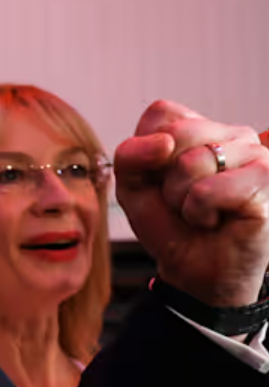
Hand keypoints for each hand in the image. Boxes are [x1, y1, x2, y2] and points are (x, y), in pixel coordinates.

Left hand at [114, 101, 268, 305]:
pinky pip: (207, 190)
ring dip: (181, 200)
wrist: (199, 273)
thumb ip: (130, 156)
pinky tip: (216, 220)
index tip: (160, 181)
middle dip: (164, 180)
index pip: (161, 113)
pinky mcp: (266, 179)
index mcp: (203, 129)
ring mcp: (256, 154)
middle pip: (175, 134)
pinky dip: (199, 213)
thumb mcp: (134, 188)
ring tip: (200, 213)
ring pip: (190, 163)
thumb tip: (164, 142)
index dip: (147, 153)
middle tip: (182, 202)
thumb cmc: (173, 228)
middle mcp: (235, 134)